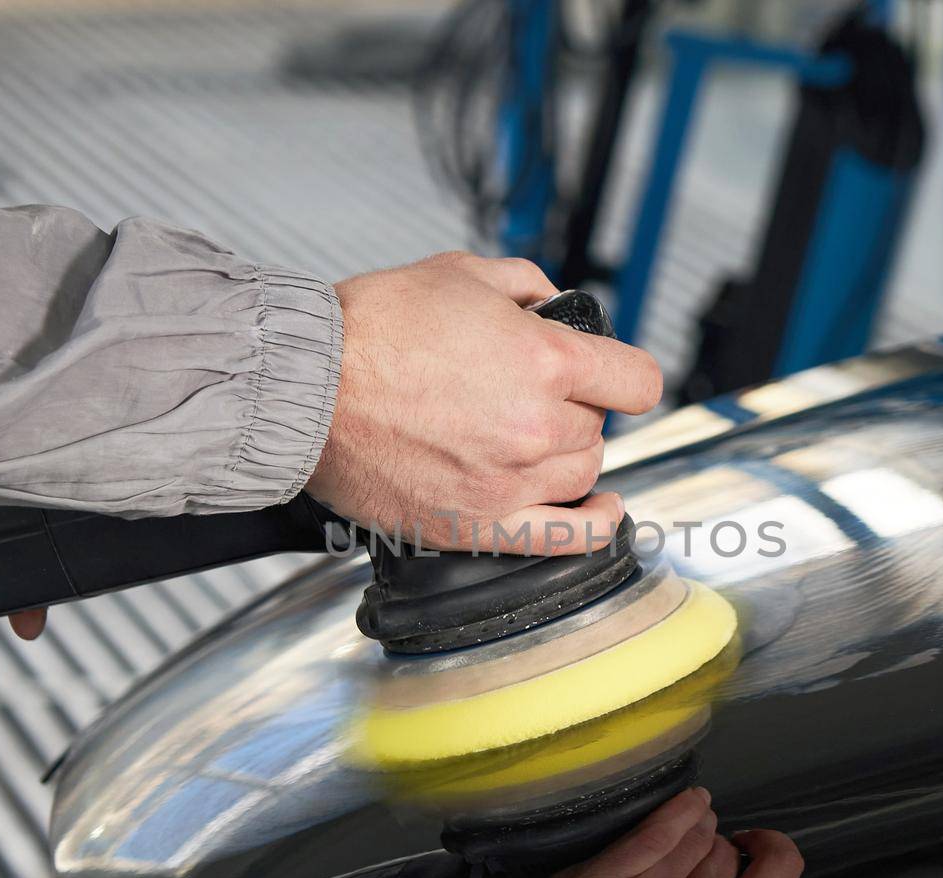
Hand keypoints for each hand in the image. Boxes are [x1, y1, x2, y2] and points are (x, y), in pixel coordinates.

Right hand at [309, 252, 662, 554]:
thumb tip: (553, 304)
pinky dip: (594, 526)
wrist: (305, 387)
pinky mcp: (479, 524)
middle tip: (526, 393)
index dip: (622, 371)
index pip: (637, 380)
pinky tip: (601, 510)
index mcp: (546, 362)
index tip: (611, 375)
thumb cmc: (370, 331)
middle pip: (598, 426)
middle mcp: (538, 428)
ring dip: (566, 454)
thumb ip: (526, 286)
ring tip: (527, 436)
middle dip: (572, 406)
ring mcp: (511, 483)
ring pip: (583, 474)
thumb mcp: (460, 273)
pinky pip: (565, 539)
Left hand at [493, 787, 803, 877]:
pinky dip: (677, 808)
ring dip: (688, 824)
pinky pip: (658, 829)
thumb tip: (738, 858)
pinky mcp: (613, 875)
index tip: (749, 841)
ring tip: (671, 836)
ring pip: (695, 831)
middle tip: (683, 856)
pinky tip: (685, 800)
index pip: (779, 872)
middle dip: (709, 843)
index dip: (772, 846)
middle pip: (724, 846)